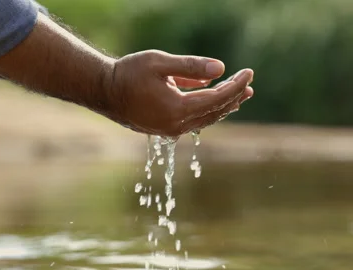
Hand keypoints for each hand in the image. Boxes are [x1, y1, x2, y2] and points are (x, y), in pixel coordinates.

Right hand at [106, 50, 253, 136]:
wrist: (103, 91)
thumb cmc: (128, 74)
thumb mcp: (160, 63)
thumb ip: (191, 67)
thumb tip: (221, 68)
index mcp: (176, 109)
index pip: (217, 99)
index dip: (235, 86)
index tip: (249, 73)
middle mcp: (175, 125)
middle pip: (214, 112)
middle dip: (233, 97)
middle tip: (248, 84)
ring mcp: (168, 130)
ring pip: (204, 120)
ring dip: (222, 106)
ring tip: (238, 96)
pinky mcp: (162, 128)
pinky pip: (192, 121)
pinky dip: (206, 111)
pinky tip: (212, 102)